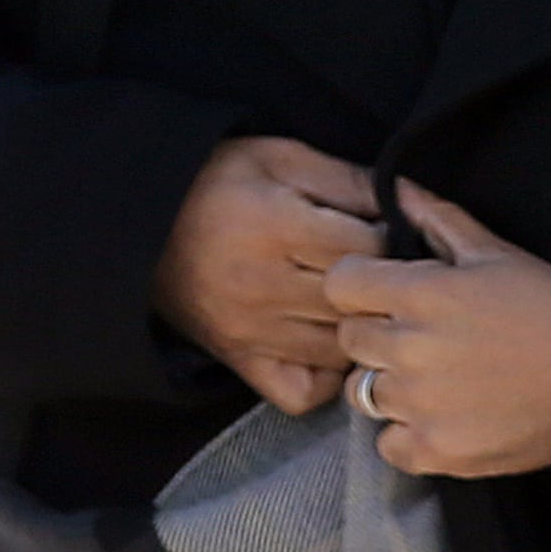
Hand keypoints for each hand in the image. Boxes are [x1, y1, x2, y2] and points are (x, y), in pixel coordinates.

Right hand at [154, 136, 382, 414]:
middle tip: (385, 273)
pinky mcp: (242, 361)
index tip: (388, 231)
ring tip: (360, 305)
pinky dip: (326, 378)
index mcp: (275, 228)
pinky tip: (331, 346)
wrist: (140, 227)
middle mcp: (264, 286)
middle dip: (383, 287)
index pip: (367, 251)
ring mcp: (253, 332)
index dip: (391, 239)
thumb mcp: (280, 159)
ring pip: (342, 349)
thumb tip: (409, 203)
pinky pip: (302, 393)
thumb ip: (347, 180)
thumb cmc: (216, 183)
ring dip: (362, 330)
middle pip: (359, 302)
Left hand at [327, 184, 550, 477]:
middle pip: (351, 338)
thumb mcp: (498, 254)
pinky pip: (386, 444)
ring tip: (435, 380)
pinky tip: (441, 417)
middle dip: (378, 333)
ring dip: (390, 384)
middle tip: (422, 338)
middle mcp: (411, 349)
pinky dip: (407, 434)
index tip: (382, 293)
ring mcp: (420, 404)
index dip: (360, 285)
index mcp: (423, 293)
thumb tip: (399, 190)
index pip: (341, 283)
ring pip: (364, 392)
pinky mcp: (435, 450)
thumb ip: (440, 221)